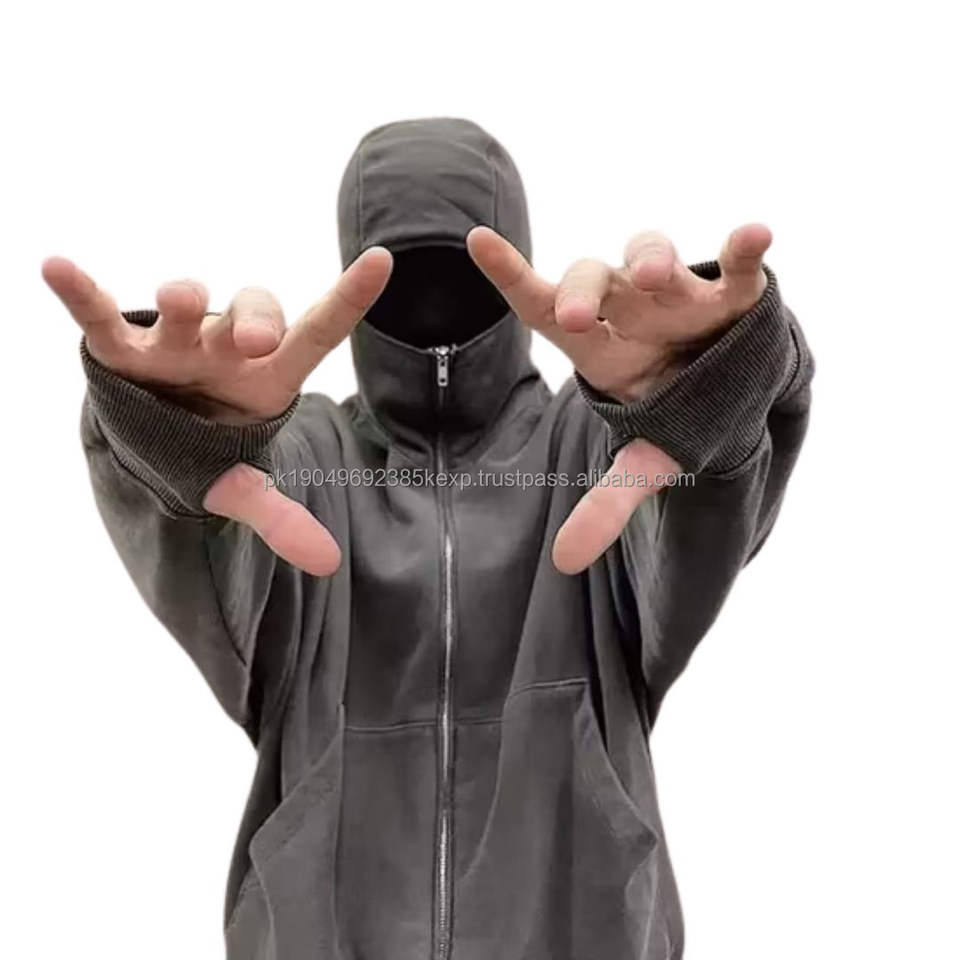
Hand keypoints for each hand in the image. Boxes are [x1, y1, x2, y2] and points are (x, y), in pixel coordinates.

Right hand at [43, 248, 392, 575]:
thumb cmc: (211, 446)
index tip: (381, 260)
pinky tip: (55, 268)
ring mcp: (175, 343)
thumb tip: (328, 561)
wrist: (153, 436)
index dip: (349, 298)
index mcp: (269, 376)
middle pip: (253, 312)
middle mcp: (227, 347)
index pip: (318, 332)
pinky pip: (102, 316)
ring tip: (178, 299)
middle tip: (256, 341)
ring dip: (182, 298)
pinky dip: (80, 294)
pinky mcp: (122, 349)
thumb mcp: (243, 483)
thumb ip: (280, 518)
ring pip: (185, 307)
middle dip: (255, 320)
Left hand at [466, 223, 771, 574]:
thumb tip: (564, 563)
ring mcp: (678, 296)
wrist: (736, 393)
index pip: (539, 305)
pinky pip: (737, 266)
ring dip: (651, 259)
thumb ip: (606, 504)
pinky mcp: (732, 296)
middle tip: (572, 320)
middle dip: (580, 292)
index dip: (509, 274)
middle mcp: (627, 309)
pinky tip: (756, 236)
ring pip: (653, 255)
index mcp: (595, 346)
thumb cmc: (677, 414)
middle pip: (590, 279)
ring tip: (655, 277)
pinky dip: (745, 250)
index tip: (477, 240)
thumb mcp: (642, 460)